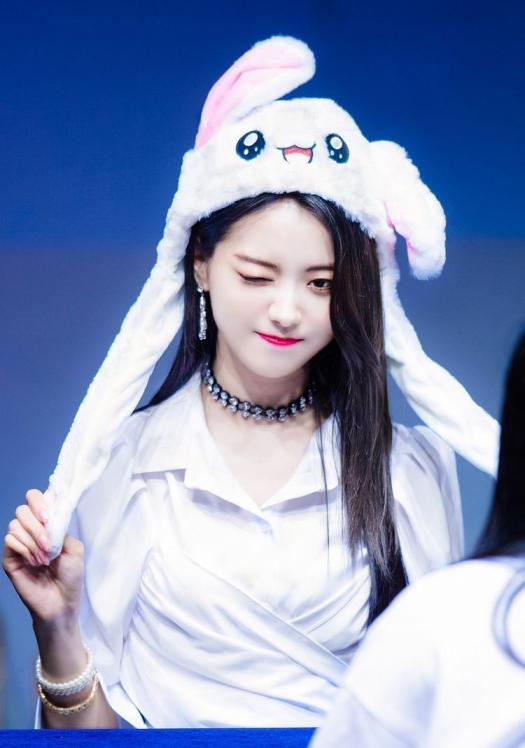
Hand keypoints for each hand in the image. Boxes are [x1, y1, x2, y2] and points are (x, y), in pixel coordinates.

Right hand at [3, 489, 83, 624]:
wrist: (61, 602)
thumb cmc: (70, 577)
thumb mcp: (74, 548)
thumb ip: (61, 528)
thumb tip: (49, 514)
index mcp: (47, 526)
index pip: (35, 500)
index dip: (39, 502)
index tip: (47, 516)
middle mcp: (31, 532)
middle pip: (22, 510)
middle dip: (37, 526)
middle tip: (49, 544)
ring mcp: (19, 545)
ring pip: (15, 525)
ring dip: (32, 540)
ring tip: (45, 559)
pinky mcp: (10, 558)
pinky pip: (10, 541)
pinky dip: (24, 548)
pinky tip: (34, 562)